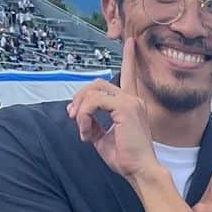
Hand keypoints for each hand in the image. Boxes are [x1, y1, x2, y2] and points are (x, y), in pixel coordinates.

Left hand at [65, 39, 157, 179]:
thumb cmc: (125, 158)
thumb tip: (79, 116)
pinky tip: (85, 130)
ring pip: (94, 90)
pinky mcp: (125, 108)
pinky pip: (94, 102)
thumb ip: (93, 123)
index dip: (128, 58)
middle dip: (80, 97)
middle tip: (72, 117)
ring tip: (81, 127)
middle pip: (98, 83)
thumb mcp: (103, 138)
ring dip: (80, 108)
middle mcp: (134, 99)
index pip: (130, 75)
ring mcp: (131, 102)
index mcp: (132, 104)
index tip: (129, 41)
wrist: (139, 170)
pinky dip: (84, 115)